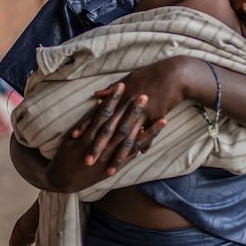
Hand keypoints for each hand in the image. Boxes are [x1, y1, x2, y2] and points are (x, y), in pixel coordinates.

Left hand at [69, 57, 190, 173]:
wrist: (172, 74)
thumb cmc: (147, 76)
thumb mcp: (127, 81)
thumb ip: (109, 91)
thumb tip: (96, 96)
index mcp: (117, 98)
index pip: (96, 114)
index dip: (84, 125)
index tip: (73, 137)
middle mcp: (126, 106)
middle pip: (108, 130)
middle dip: (98, 147)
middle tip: (87, 161)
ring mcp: (140, 113)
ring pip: (126, 139)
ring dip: (118, 156)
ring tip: (110, 171)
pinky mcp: (154, 116)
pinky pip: (146, 136)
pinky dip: (141, 146)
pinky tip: (136, 159)